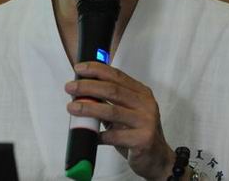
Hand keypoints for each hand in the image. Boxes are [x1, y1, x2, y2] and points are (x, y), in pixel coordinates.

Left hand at [65, 61, 173, 180]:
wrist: (158, 158)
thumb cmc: (138, 133)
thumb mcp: (127, 113)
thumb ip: (109, 102)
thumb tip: (83, 92)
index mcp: (141, 93)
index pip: (117, 75)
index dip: (97, 70)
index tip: (79, 68)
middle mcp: (145, 104)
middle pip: (113, 90)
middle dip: (88, 86)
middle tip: (70, 87)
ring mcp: (146, 121)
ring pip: (112, 111)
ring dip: (89, 108)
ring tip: (72, 107)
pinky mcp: (142, 140)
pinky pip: (114, 136)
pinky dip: (99, 135)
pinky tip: (89, 135)